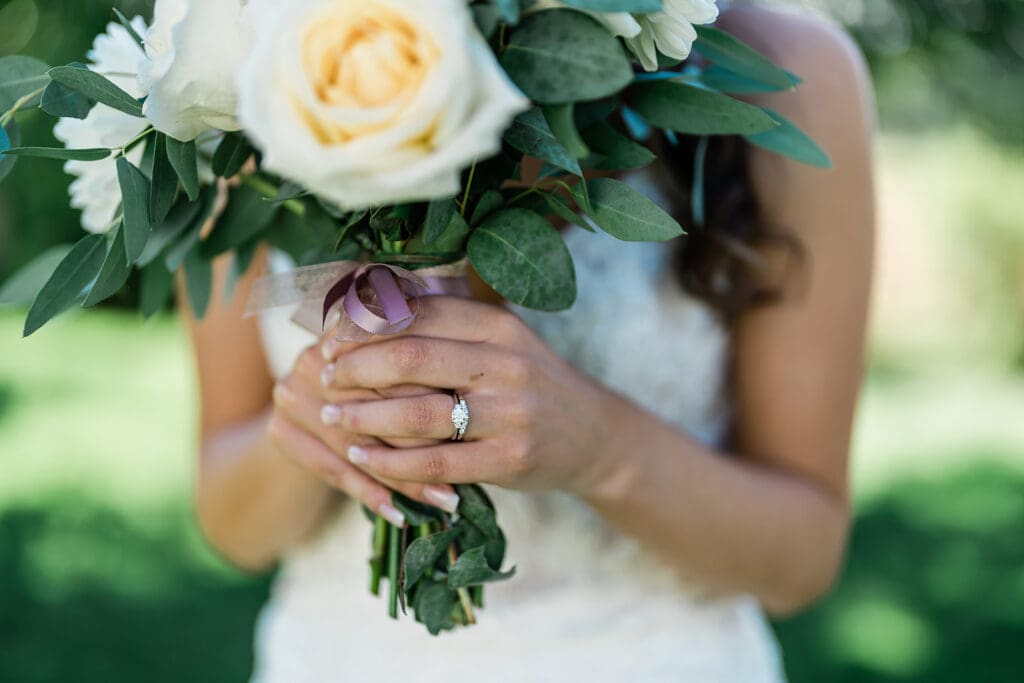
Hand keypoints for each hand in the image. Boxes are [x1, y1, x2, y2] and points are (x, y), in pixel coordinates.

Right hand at [268, 328, 460, 526]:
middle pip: (375, 405)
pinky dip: (372, 494)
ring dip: (405, 477)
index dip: (436, 396)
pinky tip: (401, 516)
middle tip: (469, 468)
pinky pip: (333, 469)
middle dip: (425, 441)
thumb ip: (430, 370)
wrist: (308, 424)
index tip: (477, 421)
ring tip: (447, 499)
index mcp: (349, 333)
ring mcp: (290, 394)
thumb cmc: (378, 396)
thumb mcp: (402, 374)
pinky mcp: (280, 432)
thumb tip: (478, 390)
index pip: (395, 366)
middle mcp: (314, 357)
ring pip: (358, 442)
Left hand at [321, 298, 618, 495]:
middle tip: (325, 374)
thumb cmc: (531, 382)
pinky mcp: (510, 460)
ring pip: (419, 413)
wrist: (595, 436)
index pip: (420, 313)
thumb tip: (373, 295)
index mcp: (499, 326)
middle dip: (357, 366)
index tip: (331, 335)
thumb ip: (449, 320)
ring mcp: (511, 414)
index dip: (367, 323)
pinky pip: (436, 463)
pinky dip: (391, 462)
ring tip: (331, 416)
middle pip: (412, 356)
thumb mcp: (502, 339)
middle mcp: (507, 364)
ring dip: (364, 416)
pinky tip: (361, 456)